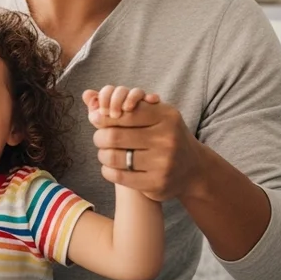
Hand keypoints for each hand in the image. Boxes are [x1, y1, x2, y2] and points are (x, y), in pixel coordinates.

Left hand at [82, 85, 196, 201]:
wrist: (193, 168)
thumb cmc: (166, 135)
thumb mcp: (156, 114)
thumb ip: (125, 104)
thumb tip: (87, 95)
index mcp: (166, 117)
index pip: (124, 112)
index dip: (104, 115)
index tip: (96, 117)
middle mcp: (166, 139)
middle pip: (114, 135)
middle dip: (100, 136)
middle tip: (99, 137)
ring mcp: (162, 163)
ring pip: (113, 157)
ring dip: (102, 154)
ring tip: (104, 151)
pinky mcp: (156, 184)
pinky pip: (118, 176)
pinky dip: (108, 170)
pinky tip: (110, 166)